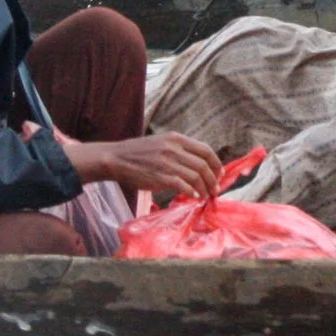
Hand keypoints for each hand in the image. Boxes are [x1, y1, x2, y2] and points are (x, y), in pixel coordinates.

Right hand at [69, 133, 223, 198]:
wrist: (115, 158)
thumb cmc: (138, 153)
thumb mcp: (161, 142)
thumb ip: (179, 149)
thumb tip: (199, 163)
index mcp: (176, 138)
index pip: (205, 149)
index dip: (216, 163)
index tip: (219, 174)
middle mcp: (174, 148)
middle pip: (204, 165)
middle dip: (213, 179)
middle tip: (215, 189)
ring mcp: (167, 162)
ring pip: (196, 176)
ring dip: (204, 188)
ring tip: (204, 195)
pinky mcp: (160, 176)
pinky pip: (184, 186)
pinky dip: (192, 192)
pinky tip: (192, 196)